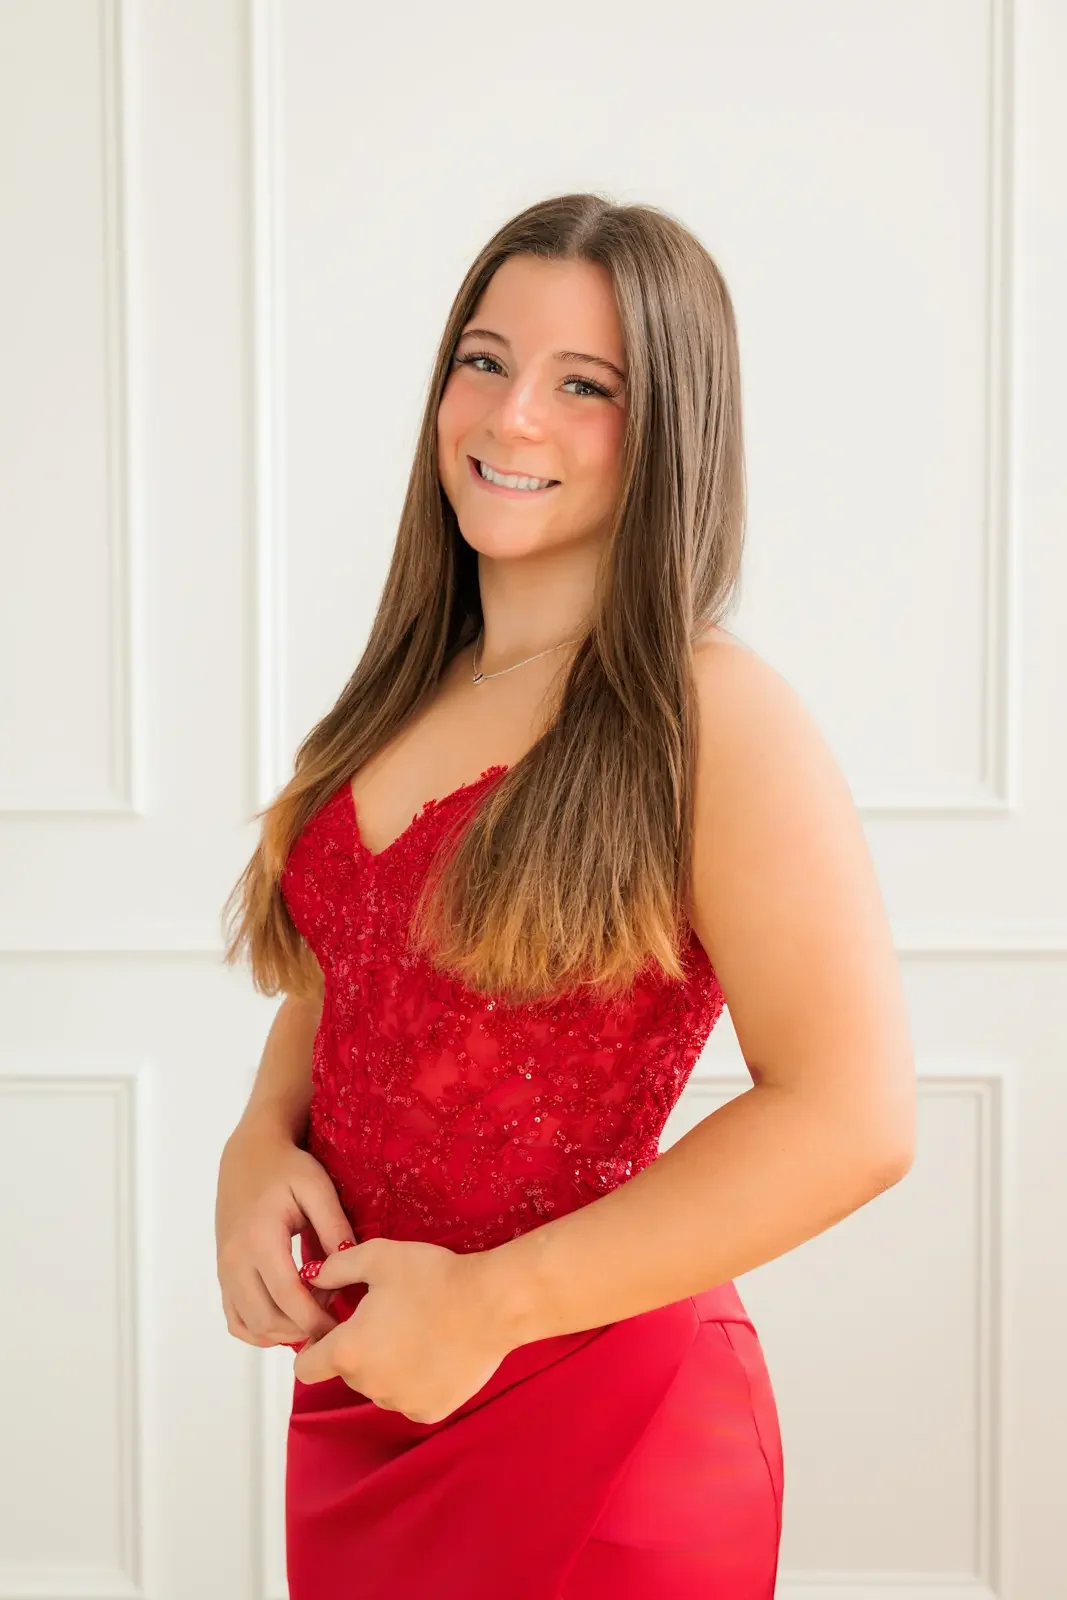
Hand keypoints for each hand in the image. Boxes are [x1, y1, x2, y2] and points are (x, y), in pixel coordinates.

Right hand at [214, 1116, 354, 1347]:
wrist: (249, 1154)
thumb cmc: (287, 1167)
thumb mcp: (317, 1188)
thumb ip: (334, 1227)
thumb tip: (348, 1268)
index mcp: (260, 1238)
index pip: (288, 1296)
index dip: (315, 1318)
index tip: (342, 1324)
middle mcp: (235, 1259)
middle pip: (267, 1318)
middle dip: (303, 1329)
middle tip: (333, 1320)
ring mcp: (225, 1269)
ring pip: (250, 1325)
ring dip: (283, 1333)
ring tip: (314, 1317)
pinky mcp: (224, 1273)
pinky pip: (236, 1319)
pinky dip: (260, 1330)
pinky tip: (287, 1320)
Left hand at [292, 1237, 515, 1423]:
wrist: (491, 1304)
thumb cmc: (433, 1277)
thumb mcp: (378, 1257)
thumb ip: (335, 1268)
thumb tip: (313, 1277)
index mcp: (348, 1351)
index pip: (305, 1367)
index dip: (314, 1346)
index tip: (335, 1328)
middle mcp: (369, 1386)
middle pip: (347, 1372)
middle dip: (359, 1348)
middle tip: (389, 1317)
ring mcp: (401, 1403)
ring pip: (380, 1386)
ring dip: (388, 1366)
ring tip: (417, 1331)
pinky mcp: (430, 1412)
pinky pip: (410, 1398)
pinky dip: (416, 1380)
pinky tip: (435, 1352)